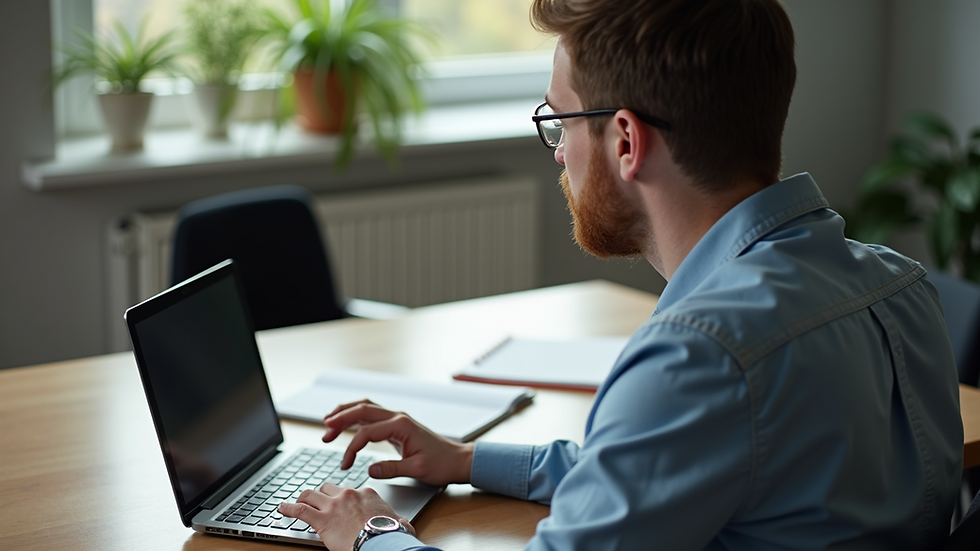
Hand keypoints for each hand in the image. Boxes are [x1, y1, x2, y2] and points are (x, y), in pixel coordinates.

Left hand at [278, 483, 414, 549]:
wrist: (381, 541)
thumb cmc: (391, 534)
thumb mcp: (399, 523)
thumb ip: (398, 520)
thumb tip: (405, 524)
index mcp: (367, 494)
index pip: (351, 491)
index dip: (344, 498)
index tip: (341, 504)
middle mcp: (348, 495)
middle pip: (328, 488)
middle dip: (321, 494)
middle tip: (317, 501)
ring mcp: (333, 505)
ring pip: (311, 494)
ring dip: (303, 498)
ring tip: (296, 501)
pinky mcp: (321, 519)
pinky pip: (299, 510)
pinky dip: (288, 508)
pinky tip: (282, 508)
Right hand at [322, 399, 473, 485]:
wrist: (457, 459)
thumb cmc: (441, 464)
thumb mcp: (417, 470)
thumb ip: (392, 469)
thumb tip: (369, 469)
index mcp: (401, 425)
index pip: (367, 432)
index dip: (351, 448)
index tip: (344, 465)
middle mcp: (398, 417)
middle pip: (362, 410)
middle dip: (341, 418)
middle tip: (324, 430)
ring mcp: (397, 418)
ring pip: (366, 408)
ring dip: (346, 413)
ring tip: (328, 423)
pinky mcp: (397, 425)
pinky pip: (372, 416)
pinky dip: (356, 417)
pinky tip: (346, 424)